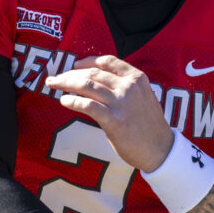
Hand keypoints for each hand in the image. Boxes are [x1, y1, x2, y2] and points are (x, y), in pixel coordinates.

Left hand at [45, 55, 174, 171]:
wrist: (160, 150)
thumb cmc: (149, 126)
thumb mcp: (142, 97)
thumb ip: (124, 87)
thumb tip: (97, 82)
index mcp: (137, 78)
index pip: (107, 61)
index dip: (87, 61)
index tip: (75, 65)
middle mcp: (129, 86)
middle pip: (93, 73)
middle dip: (70, 74)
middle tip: (56, 78)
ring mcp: (121, 102)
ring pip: (87, 85)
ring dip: (66, 83)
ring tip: (53, 85)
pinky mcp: (113, 119)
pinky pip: (87, 105)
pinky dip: (72, 100)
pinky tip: (64, 100)